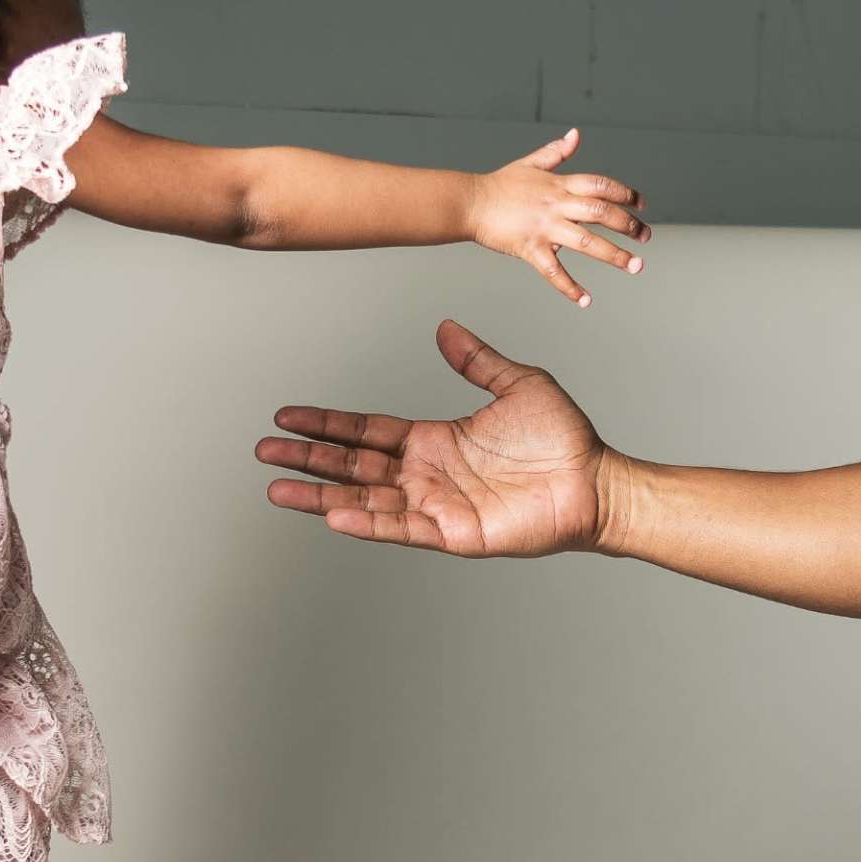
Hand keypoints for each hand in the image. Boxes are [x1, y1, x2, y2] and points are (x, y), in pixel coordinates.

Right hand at [259, 319, 614, 556]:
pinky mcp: (454, 533)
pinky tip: (333, 513)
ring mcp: (437, 505)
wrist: (597, 480)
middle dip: (308, 457)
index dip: (327, 422)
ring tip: (278, 489)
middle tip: (264, 450)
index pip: (366, 430)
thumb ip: (477, 361)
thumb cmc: (564, 439)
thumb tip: (445, 328)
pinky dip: (367, 522)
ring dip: (321, 494)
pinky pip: (402, 527)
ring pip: (366, 499)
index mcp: (434, 440)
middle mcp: (427, 474)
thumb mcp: (517, 384)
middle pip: (353, 464)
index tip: (288, 414)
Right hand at [467, 128, 647, 306]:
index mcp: (559, 184)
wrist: (469, 202)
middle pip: (602, 213)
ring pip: (586, 243)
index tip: (642, 205)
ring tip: (635, 266)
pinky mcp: (530, 248)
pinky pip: (553, 271)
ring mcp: (544, 227)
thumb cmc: (499, 185)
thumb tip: (576, 135)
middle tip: (647, 237)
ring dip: (614, 255)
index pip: (601, 185)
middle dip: (629, 225)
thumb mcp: (531, 163)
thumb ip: (557, 152)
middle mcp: (557, 204)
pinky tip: (585, 300)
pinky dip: (570, 288)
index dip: (626, 193)